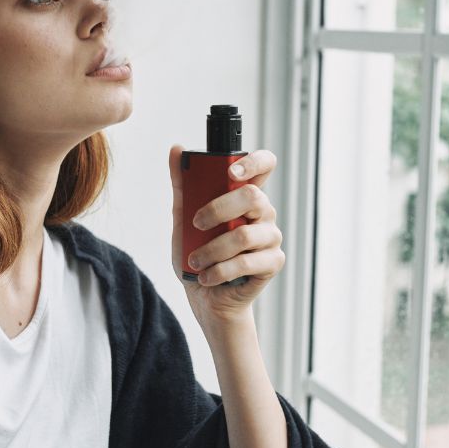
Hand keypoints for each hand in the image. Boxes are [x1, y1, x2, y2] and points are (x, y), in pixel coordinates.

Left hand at [167, 145, 285, 326]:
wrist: (206, 297)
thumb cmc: (198, 254)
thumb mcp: (183, 218)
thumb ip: (183, 185)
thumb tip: (176, 150)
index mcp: (245, 195)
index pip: (264, 164)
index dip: (253, 162)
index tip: (230, 172)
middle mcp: (264, 212)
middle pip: (252, 196)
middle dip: (218, 209)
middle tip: (196, 223)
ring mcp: (270, 237)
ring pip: (244, 234)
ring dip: (212, 249)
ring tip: (195, 261)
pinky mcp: (272, 263)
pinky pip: (246, 262)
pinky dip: (220, 271)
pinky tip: (206, 276)